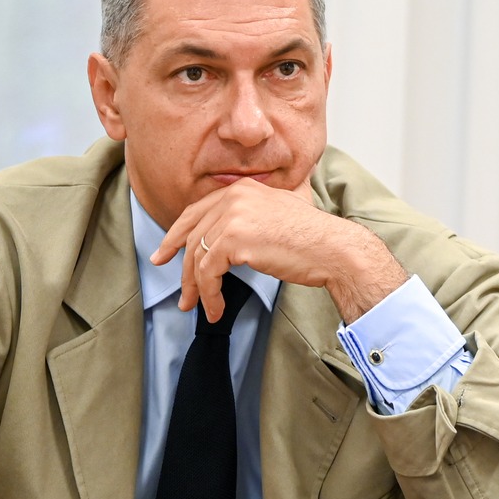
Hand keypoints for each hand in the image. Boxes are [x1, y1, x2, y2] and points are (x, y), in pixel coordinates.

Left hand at [154, 177, 407, 322]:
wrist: (334, 249)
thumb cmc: (314, 238)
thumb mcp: (279, 212)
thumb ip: (254, 214)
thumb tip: (232, 238)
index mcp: (242, 189)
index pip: (196, 212)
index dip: (176, 235)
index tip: (164, 254)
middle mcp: (233, 197)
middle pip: (192, 235)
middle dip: (180, 267)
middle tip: (180, 294)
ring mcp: (232, 217)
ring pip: (197, 257)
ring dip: (197, 289)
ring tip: (200, 309)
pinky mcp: (234, 240)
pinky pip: (208, 272)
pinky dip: (209, 295)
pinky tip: (217, 309)